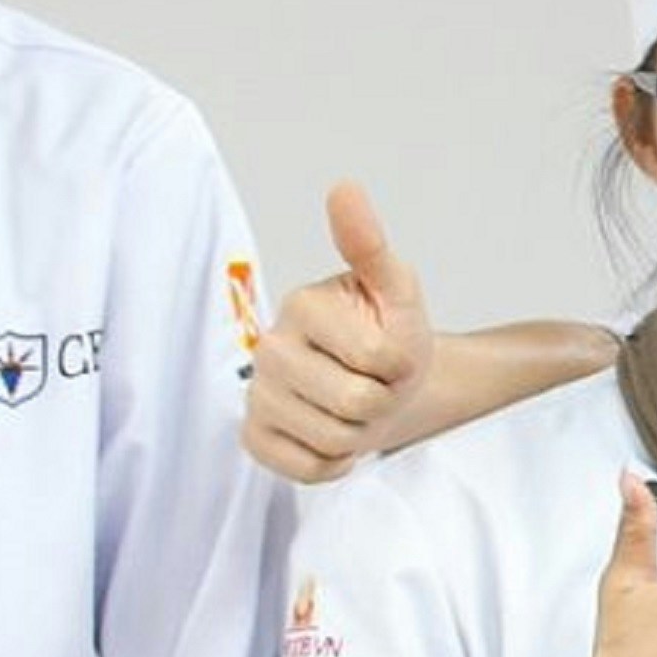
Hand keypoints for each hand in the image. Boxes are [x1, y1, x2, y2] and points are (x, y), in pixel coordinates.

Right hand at [242, 182, 427, 484]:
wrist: (382, 383)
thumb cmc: (389, 333)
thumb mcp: (396, 289)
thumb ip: (369, 244)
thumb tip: (344, 188)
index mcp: (302, 304)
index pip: (377, 355)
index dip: (402, 363)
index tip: (393, 351)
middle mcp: (268, 347)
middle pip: (355, 402)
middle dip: (383, 400)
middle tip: (375, 383)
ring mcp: (257, 394)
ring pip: (334, 439)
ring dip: (361, 432)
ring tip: (356, 407)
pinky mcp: (255, 437)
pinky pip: (307, 468)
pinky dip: (334, 461)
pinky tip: (334, 434)